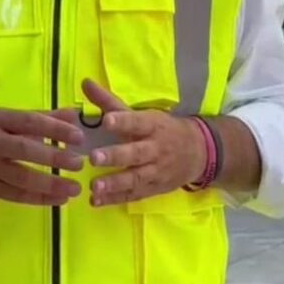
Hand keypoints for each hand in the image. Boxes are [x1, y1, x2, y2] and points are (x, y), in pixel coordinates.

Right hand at [0, 109, 84, 205]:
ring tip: (74, 189)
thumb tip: (73, 116)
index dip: (55, 128)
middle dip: (55, 157)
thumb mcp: (2, 117)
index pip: (29, 122)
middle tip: (80, 163)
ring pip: (22, 177)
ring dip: (50, 184)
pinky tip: (58, 200)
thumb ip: (38, 117)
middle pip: (26, 150)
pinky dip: (38, 198)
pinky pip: (15, 195)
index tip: (80, 136)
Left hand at [82, 80, 205, 206]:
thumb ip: (109, 102)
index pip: (137, 122)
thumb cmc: (162, 129)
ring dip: (114, 183)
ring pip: (136, 178)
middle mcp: (155, 149)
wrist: (198, 152)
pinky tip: (96, 201)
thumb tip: (85, 82)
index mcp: (152, 125)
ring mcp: (156, 171)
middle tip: (94, 158)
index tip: (106, 120)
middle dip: (115, 156)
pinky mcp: (154, 189)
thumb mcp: (141, 113)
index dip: (123, 122)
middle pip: (136, 153)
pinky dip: (115, 199)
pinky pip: (134, 195)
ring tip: (94, 186)